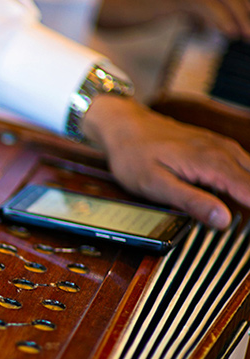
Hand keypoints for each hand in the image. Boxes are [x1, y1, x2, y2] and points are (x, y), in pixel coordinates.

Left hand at [82, 95, 249, 227]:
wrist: (125, 127)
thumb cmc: (135, 156)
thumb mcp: (157, 186)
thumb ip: (192, 202)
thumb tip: (223, 219)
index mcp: (212, 163)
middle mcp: (222, 152)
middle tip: (247, 226)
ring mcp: (220, 147)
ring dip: (248, 192)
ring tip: (246, 210)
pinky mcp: (215, 146)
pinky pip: (243, 163)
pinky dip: (246, 180)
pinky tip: (241, 192)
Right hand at [98, 0, 249, 38]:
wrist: (108, 8)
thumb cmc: (134, 9)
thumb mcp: (169, 10)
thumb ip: (191, 16)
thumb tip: (206, 29)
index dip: (242, 10)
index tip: (247, 27)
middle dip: (245, 14)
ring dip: (240, 18)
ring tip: (246, 36)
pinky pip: (206, 6)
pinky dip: (222, 19)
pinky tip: (229, 34)